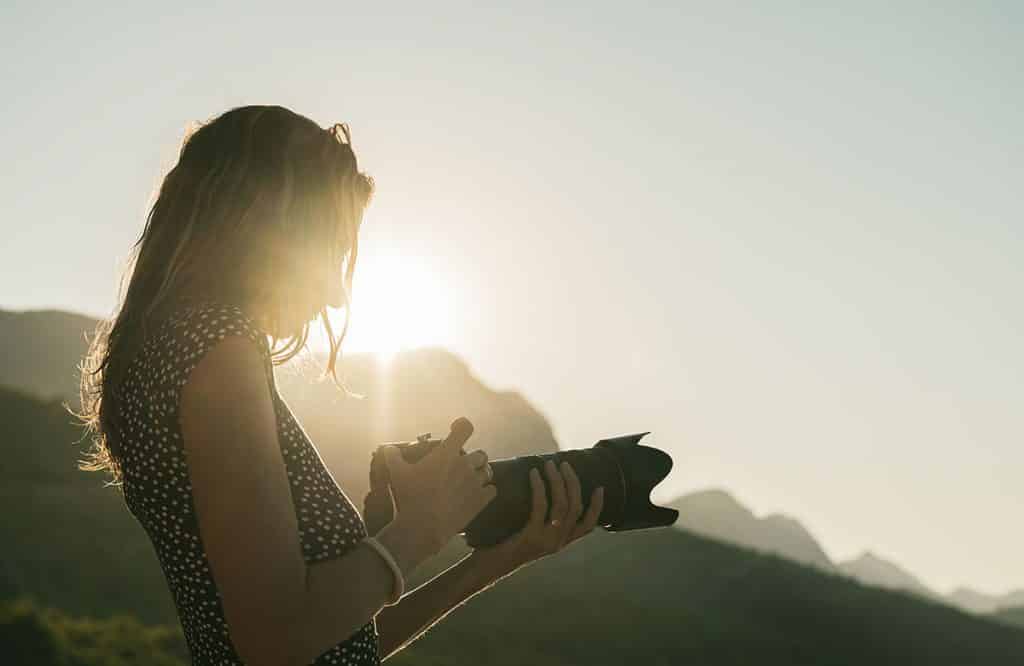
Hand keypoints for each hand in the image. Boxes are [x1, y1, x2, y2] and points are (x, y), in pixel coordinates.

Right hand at [381, 417, 497, 564]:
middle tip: (460, 466)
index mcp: (447, 454)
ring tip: (469, 481)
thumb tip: (388, 448)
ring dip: (479, 474)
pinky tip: (476, 496)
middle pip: (480, 454)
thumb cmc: (410, 496)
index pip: (465, 428)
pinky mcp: (480, 501)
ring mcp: (475, 483)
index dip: (462, 426)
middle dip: (471, 458)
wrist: (423, 526)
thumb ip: (393, 457)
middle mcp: (464, 465)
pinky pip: (492, 490)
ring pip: (487, 471)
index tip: (456, 429)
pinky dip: (486, 491)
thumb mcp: (397, 473)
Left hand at [472, 458, 604, 574]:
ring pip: (562, 505)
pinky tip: (534, 474)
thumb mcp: (531, 536)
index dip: (597, 507)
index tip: (600, 488)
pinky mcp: (531, 536)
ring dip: (557, 481)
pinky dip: (539, 487)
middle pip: (576, 508)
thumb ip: (543, 523)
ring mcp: (546, 541)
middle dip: (572, 483)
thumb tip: (549, 493)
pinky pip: (541, 507)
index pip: (588, 526)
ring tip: (550, 465)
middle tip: (564, 465)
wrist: (487, 569)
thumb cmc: (504, 547)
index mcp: (560, 543)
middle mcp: (557, 543)